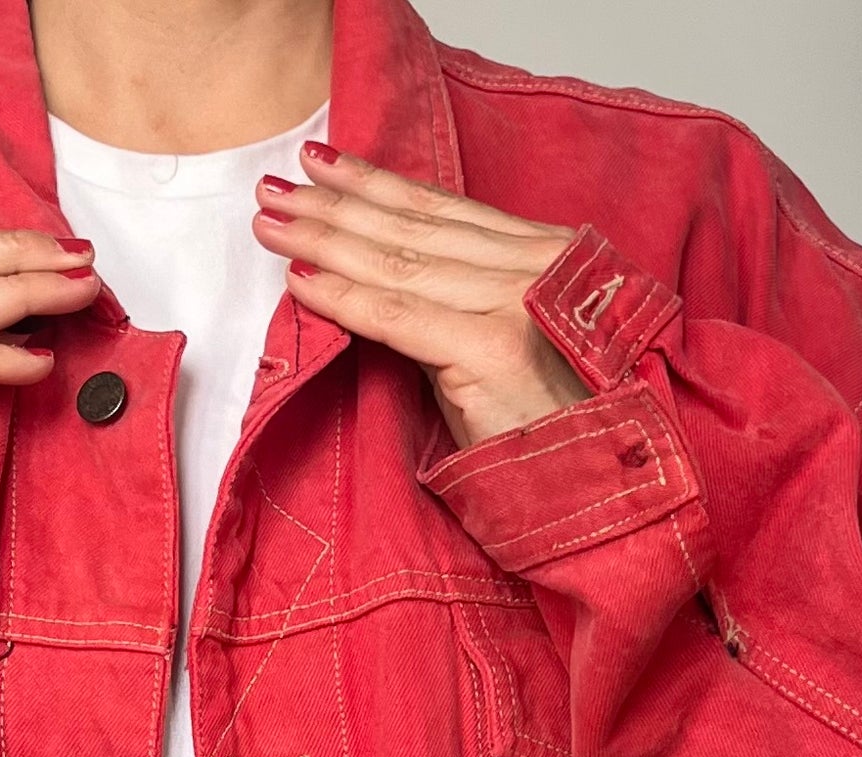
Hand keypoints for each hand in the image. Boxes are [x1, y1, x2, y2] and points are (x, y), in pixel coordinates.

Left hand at [251, 145, 592, 449]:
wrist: (591, 486)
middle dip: (335, 203)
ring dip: (324, 239)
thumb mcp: (504, 346)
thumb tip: (380, 282)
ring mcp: (516, 303)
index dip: (376, 183)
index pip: (444, 209)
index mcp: (545, 254)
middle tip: (273, 186)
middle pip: (414, 227)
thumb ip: (455, 305)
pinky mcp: (492, 347)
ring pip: (399, 263)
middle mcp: (535, 265)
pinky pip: (397, 315)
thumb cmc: (548, 428)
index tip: (322, 164)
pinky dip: (343, 297)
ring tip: (270, 222)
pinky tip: (300, 281)